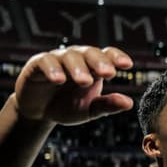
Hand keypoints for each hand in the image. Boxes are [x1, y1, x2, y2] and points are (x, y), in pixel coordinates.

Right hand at [13, 45, 133, 124]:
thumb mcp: (89, 109)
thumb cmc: (66, 106)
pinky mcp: (37, 64)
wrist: (38, 113)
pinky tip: (59, 80)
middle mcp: (77, 58)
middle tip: (108, 73)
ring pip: (69, 56)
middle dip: (100, 62)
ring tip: (85, 81)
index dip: (117, 57)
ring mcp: (57, 58)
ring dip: (78, 68)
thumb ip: (107, 105)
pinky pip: (45, 61)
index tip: (128, 65)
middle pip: (90, 53)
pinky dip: (52, 69)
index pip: (107, 55)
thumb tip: (129, 103)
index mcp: (93, 66)